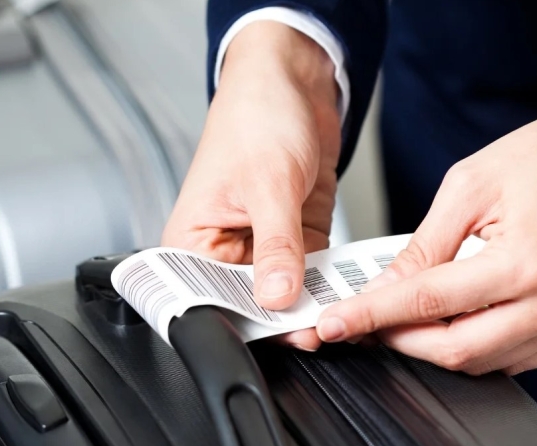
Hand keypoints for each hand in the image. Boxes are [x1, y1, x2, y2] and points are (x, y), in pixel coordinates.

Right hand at [161, 21, 339, 350]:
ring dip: (311, 303)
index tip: (282, 330)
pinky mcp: (295, 241)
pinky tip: (345, 290)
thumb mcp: (268, 184)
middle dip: (285, 316)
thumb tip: (278, 297)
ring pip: (286, 295)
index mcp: (191, 241)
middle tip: (319, 327)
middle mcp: (223, 251)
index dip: (244, 318)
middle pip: (251, 303)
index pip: (211, 298)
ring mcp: (262, 248)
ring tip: (337, 313)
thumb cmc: (255, 118)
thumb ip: (276, 245)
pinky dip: (329, 283)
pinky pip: (312, 274)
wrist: (293, 83)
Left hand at [315, 93, 536, 374]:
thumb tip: (384, 287)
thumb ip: (424, 247)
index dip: (371, 316)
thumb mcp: (469, 188)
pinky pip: (512, 358)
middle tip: (366, 320)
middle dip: (398, 339)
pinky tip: (453, 317)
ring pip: (481, 362)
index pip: (428, 302)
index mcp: (527, 260)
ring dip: (433, 344)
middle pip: (455, 350)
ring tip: (406, 313)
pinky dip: (472, 344)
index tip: (334, 323)